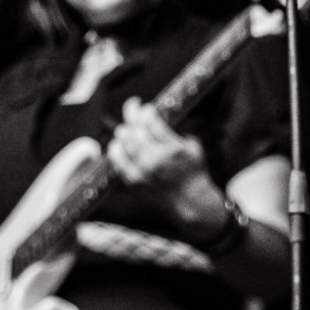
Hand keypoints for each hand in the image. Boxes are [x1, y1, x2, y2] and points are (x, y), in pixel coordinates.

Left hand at [106, 98, 227, 236]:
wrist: (190, 202)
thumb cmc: (194, 171)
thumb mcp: (193, 147)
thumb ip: (176, 133)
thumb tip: (158, 118)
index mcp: (174, 148)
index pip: (151, 121)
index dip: (145, 111)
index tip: (146, 107)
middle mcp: (156, 159)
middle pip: (135, 130)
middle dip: (131, 115)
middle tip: (132, 109)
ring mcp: (143, 171)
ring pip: (124, 143)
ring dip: (123, 131)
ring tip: (125, 127)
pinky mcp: (133, 181)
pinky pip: (117, 161)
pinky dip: (115, 149)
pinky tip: (116, 143)